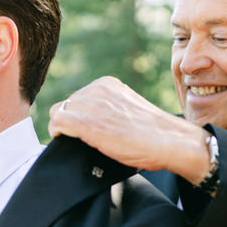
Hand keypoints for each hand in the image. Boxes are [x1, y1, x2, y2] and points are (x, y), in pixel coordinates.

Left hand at [47, 77, 210, 183]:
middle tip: (78, 138)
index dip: (78, 114)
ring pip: (59, 112)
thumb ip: (110, 109)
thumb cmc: (155, 134)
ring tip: (73, 141)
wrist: (170, 141)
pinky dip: (56, 133)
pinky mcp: (86, 122)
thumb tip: (95, 124)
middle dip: (70, 121)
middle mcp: (97, 89)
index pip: (79, 96)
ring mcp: (91, 104)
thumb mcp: (128, 110)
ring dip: (63, 128)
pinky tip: (64, 140)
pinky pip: (57, 123)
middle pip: (67, 104)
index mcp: (108, 84)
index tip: (83, 129)